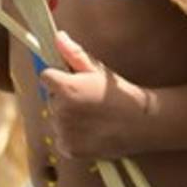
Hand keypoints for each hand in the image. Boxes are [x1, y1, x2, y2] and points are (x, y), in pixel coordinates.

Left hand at [39, 31, 151, 159]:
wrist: (141, 123)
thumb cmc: (118, 93)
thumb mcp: (97, 69)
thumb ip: (73, 53)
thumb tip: (57, 36)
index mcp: (66, 88)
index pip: (45, 77)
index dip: (58, 77)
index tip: (72, 80)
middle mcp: (61, 111)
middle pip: (50, 99)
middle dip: (63, 98)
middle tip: (87, 100)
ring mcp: (64, 132)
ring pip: (55, 120)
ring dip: (67, 118)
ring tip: (91, 117)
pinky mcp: (69, 149)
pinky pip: (61, 139)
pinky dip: (72, 137)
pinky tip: (90, 132)